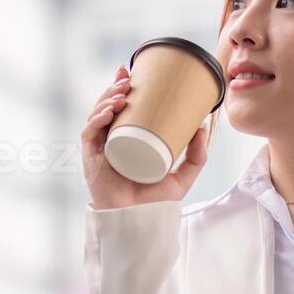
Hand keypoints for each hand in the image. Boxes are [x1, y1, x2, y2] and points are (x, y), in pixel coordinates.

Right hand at [81, 63, 211, 209]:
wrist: (139, 222)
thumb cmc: (155, 203)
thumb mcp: (183, 176)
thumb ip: (196, 155)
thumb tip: (203, 126)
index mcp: (127, 140)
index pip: (122, 109)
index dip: (122, 88)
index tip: (132, 71)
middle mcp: (111, 142)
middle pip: (107, 107)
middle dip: (114, 87)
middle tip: (128, 75)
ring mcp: (100, 150)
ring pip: (97, 116)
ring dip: (106, 98)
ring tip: (123, 90)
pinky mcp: (92, 159)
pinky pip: (90, 133)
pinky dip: (97, 119)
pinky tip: (109, 110)